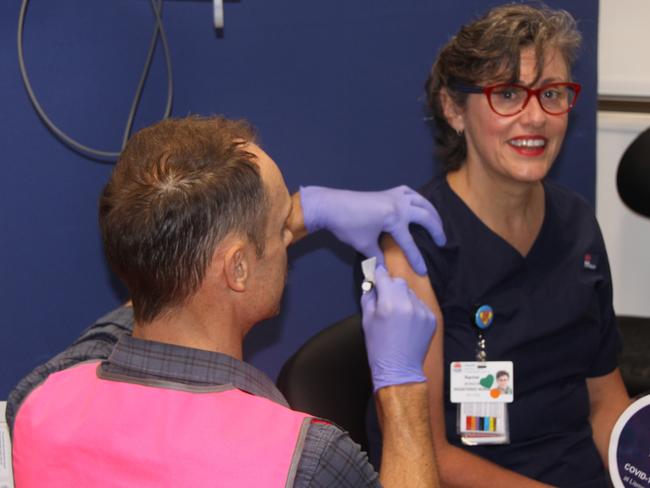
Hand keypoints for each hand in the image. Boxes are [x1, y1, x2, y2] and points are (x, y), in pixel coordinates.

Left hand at [300, 185, 444, 274]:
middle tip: (442, 242)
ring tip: (437, 223)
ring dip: (432, 212)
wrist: (330, 205)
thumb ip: (377, 257)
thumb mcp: (364, 245)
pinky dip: (417, 198)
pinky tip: (419, 204)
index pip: (409, 242)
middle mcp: (399, 204)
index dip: (417, 258)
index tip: (423, 271)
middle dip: (435, 229)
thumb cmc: (347, 225)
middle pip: (425, 216)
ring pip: (421, 201)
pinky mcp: (387, 192)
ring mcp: (394, 196)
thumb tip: (384, 270)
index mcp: (394, 218)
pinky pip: (409, 192)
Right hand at [361, 265, 436, 390]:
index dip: (379, 274)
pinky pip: (420, 305)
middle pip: (399, 282)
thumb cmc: (379, 347)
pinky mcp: (431, 318)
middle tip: (385, 298)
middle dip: (391, 286)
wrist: (399, 368)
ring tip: (397, 315)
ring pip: (411, 293)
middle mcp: (407, 304)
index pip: (384, 276)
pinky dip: (413, 309)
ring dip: (403, 297)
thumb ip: (368, 298)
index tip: (377, 274)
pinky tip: (407, 322)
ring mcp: (422, 311)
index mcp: (388, 304)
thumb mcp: (366, 321)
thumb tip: (371, 285)